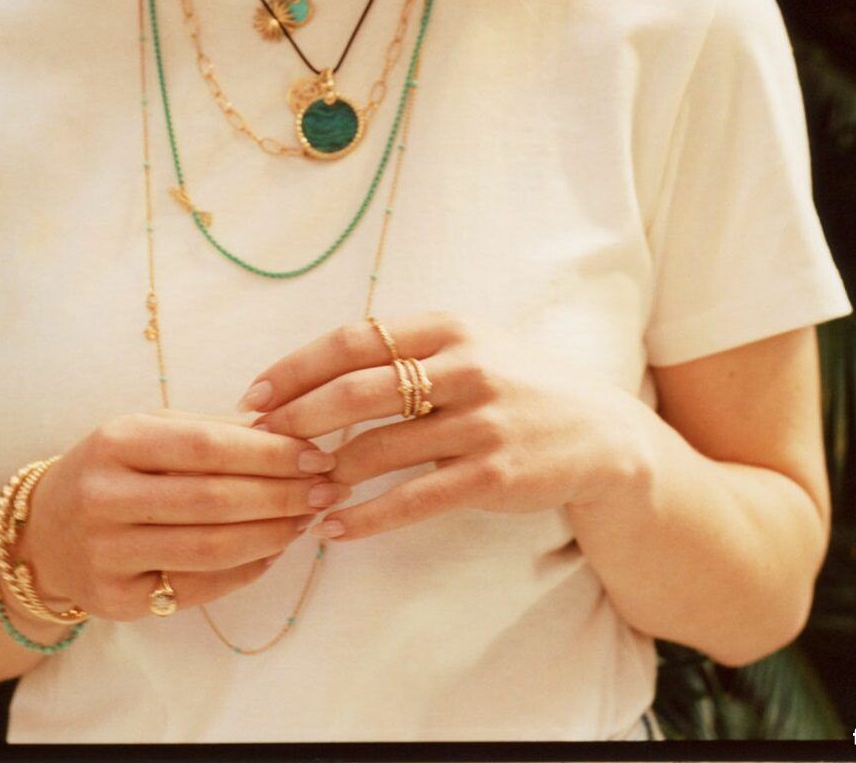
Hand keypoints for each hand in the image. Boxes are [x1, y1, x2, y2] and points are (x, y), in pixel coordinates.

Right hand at [15, 412, 350, 620]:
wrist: (42, 532)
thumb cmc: (112, 469)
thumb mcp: (147, 431)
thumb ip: (210, 431)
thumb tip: (288, 432)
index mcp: (116, 442)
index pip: (207, 447)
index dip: (269, 453)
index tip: (315, 453)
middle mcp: (105, 498)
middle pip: (214, 501)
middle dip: (282, 495)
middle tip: (328, 488)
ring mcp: (106, 554)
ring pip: (210, 549)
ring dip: (273, 534)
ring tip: (309, 518)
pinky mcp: (115, 601)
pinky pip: (196, 588)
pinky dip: (246, 569)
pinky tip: (275, 548)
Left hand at [238, 312, 651, 541]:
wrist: (599, 434)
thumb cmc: (514, 384)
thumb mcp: (466, 345)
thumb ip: (402, 352)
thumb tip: (313, 372)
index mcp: (447, 327)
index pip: (354, 340)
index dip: (297, 367)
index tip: (256, 395)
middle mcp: (464, 367)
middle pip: (358, 390)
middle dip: (298, 419)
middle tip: (258, 443)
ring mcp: (480, 422)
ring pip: (380, 448)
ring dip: (326, 472)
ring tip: (290, 490)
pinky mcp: (492, 475)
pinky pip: (413, 498)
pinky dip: (365, 517)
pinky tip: (333, 528)